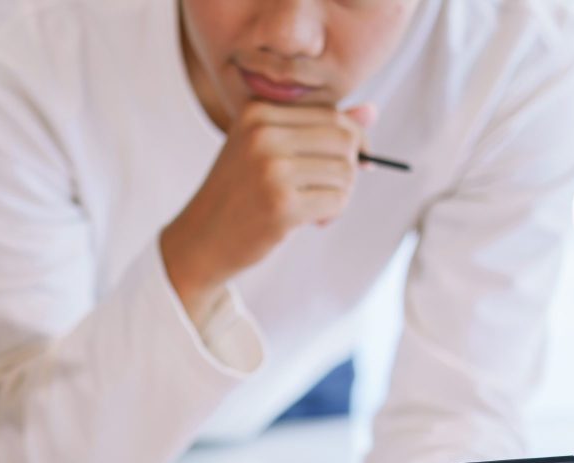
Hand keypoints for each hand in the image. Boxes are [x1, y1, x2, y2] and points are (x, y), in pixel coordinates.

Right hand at [160, 101, 374, 317]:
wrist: (200, 240)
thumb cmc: (238, 195)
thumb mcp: (267, 150)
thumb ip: (316, 128)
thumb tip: (373, 111)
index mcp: (257, 113)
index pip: (332, 114)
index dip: (352, 141)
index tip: (349, 165)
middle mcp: (263, 135)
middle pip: (345, 139)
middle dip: (349, 167)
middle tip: (329, 190)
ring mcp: (271, 170)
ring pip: (345, 171)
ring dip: (340, 195)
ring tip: (316, 208)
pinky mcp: (281, 205)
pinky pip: (337, 200)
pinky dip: (333, 213)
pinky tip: (312, 221)